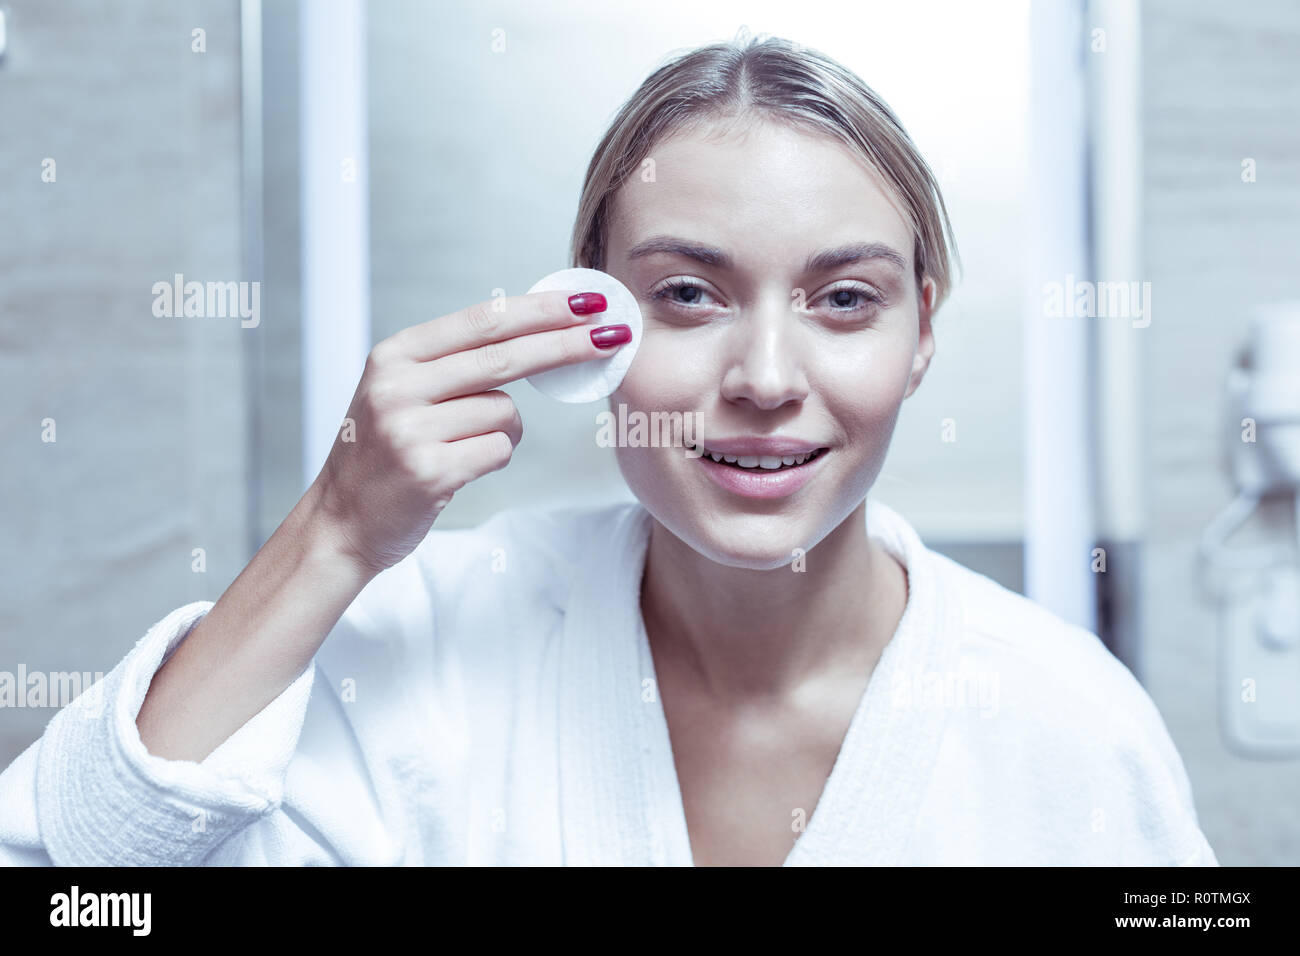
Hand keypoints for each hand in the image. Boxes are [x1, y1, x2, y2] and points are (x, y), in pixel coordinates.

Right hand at [308, 290, 624, 574]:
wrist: (341, 523)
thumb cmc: (385, 455)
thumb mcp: (402, 391)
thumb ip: (455, 364)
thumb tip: (540, 333)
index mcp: (394, 355)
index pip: (484, 321)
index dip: (541, 309)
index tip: (586, 301)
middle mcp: (398, 386)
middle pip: (506, 356)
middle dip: (568, 345)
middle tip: (615, 335)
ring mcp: (411, 429)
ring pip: (507, 412)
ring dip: (505, 430)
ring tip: (461, 447)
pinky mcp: (429, 471)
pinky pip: (499, 451)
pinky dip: (493, 459)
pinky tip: (458, 469)